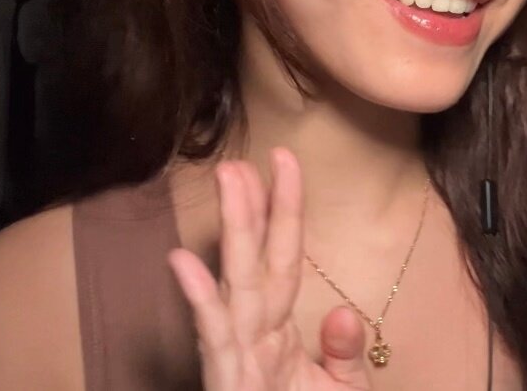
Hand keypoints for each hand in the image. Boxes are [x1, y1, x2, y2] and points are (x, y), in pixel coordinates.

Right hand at [168, 148, 372, 390]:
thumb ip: (343, 353)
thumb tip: (341, 309)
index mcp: (279, 335)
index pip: (285, 261)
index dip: (286, 212)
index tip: (286, 162)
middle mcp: (254, 340)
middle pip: (257, 263)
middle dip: (252, 209)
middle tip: (242, 158)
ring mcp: (237, 362)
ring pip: (237, 287)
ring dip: (233, 233)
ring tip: (228, 183)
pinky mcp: (227, 384)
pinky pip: (215, 339)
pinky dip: (201, 301)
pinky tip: (184, 262)